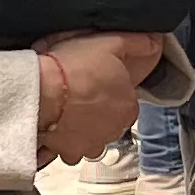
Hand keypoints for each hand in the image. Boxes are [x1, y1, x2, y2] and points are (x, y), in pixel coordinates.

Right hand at [34, 30, 162, 164]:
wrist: (42, 91)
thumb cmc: (74, 68)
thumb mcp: (111, 42)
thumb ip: (136, 44)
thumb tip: (153, 43)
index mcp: (129, 106)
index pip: (126, 101)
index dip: (110, 90)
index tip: (95, 80)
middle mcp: (114, 130)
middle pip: (109, 121)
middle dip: (97, 111)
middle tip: (78, 91)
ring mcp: (92, 144)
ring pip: (91, 138)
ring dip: (82, 128)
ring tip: (64, 110)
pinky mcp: (69, 152)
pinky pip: (69, 149)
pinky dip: (64, 141)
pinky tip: (55, 125)